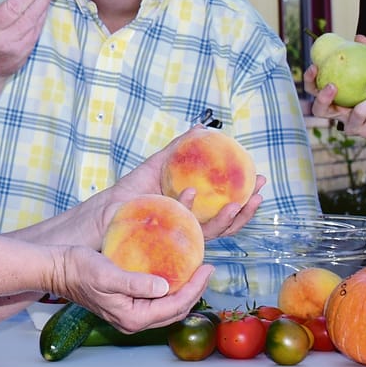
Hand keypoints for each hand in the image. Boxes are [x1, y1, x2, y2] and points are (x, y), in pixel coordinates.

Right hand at [46, 244, 213, 333]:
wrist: (56, 268)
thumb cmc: (78, 269)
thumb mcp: (108, 273)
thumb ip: (136, 283)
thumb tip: (165, 287)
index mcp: (132, 317)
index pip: (174, 306)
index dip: (195, 288)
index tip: (207, 267)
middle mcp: (133, 321)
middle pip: (175, 311)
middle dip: (195, 291)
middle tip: (207, 268)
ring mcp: (129, 314)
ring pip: (167, 308)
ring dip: (184, 291)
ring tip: (196, 271)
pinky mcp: (125, 305)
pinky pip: (156, 302)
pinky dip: (170, 290)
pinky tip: (174, 274)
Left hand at [111, 126, 266, 241]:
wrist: (106, 211)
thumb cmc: (131, 192)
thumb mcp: (158, 165)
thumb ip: (179, 149)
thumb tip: (201, 128)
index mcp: (194, 212)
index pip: (226, 209)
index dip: (246, 197)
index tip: (259, 180)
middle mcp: (190, 227)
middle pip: (227, 223)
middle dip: (247, 210)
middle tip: (259, 191)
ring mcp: (179, 235)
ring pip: (211, 232)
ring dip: (229, 219)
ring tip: (240, 202)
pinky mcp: (164, 238)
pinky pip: (180, 224)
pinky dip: (187, 207)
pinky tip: (190, 191)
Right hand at [309, 38, 365, 149]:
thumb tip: (359, 37)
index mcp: (338, 98)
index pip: (315, 91)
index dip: (309, 80)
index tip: (314, 66)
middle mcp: (341, 114)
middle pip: (319, 110)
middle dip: (323, 97)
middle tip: (333, 85)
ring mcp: (353, 126)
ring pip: (358, 111)